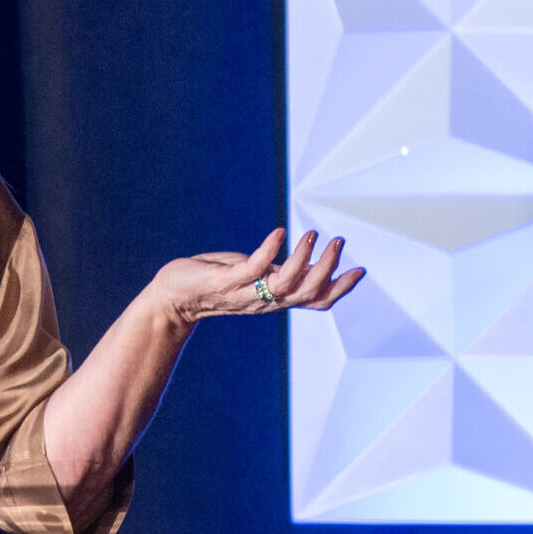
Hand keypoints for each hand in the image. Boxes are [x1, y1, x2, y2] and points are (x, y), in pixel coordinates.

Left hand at [151, 228, 364, 324]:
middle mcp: (264, 300)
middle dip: (328, 268)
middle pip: (308, 292)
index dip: (339, 288)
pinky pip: (252, 268)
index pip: (315, 300)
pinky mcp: (225, 282)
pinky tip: (279, 233)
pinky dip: (269, 251)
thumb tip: (307, 259)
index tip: (360, 270)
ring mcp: (245, 292)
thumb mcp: (252, 276)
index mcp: (274, 299)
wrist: (172, 297)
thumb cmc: (211, 281)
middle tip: (338, 241)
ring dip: (303, 257)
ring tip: (314, 234)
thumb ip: (277, 271)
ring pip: (286, 283)